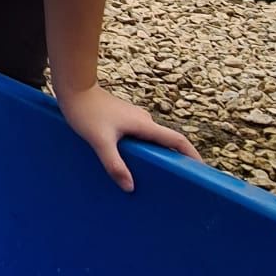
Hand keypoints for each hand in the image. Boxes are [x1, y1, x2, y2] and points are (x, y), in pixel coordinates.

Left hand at [57, 85, 198, 192]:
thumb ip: (114, 164)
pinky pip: (139, 136)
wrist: (74, 88)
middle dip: (173, 158)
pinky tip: (131, 160)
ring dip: (155, 154)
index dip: (191, 153)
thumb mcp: (99, 141)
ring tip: (154, 174)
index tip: (201, 168)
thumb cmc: (86, 113)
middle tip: (176, 180)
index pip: (176, 139)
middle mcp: (143, 120)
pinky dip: (142, 149)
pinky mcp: (123, 118)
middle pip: (165, 141)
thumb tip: (130, 187)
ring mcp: (133, 118)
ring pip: (150, 139)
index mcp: (144, 124)